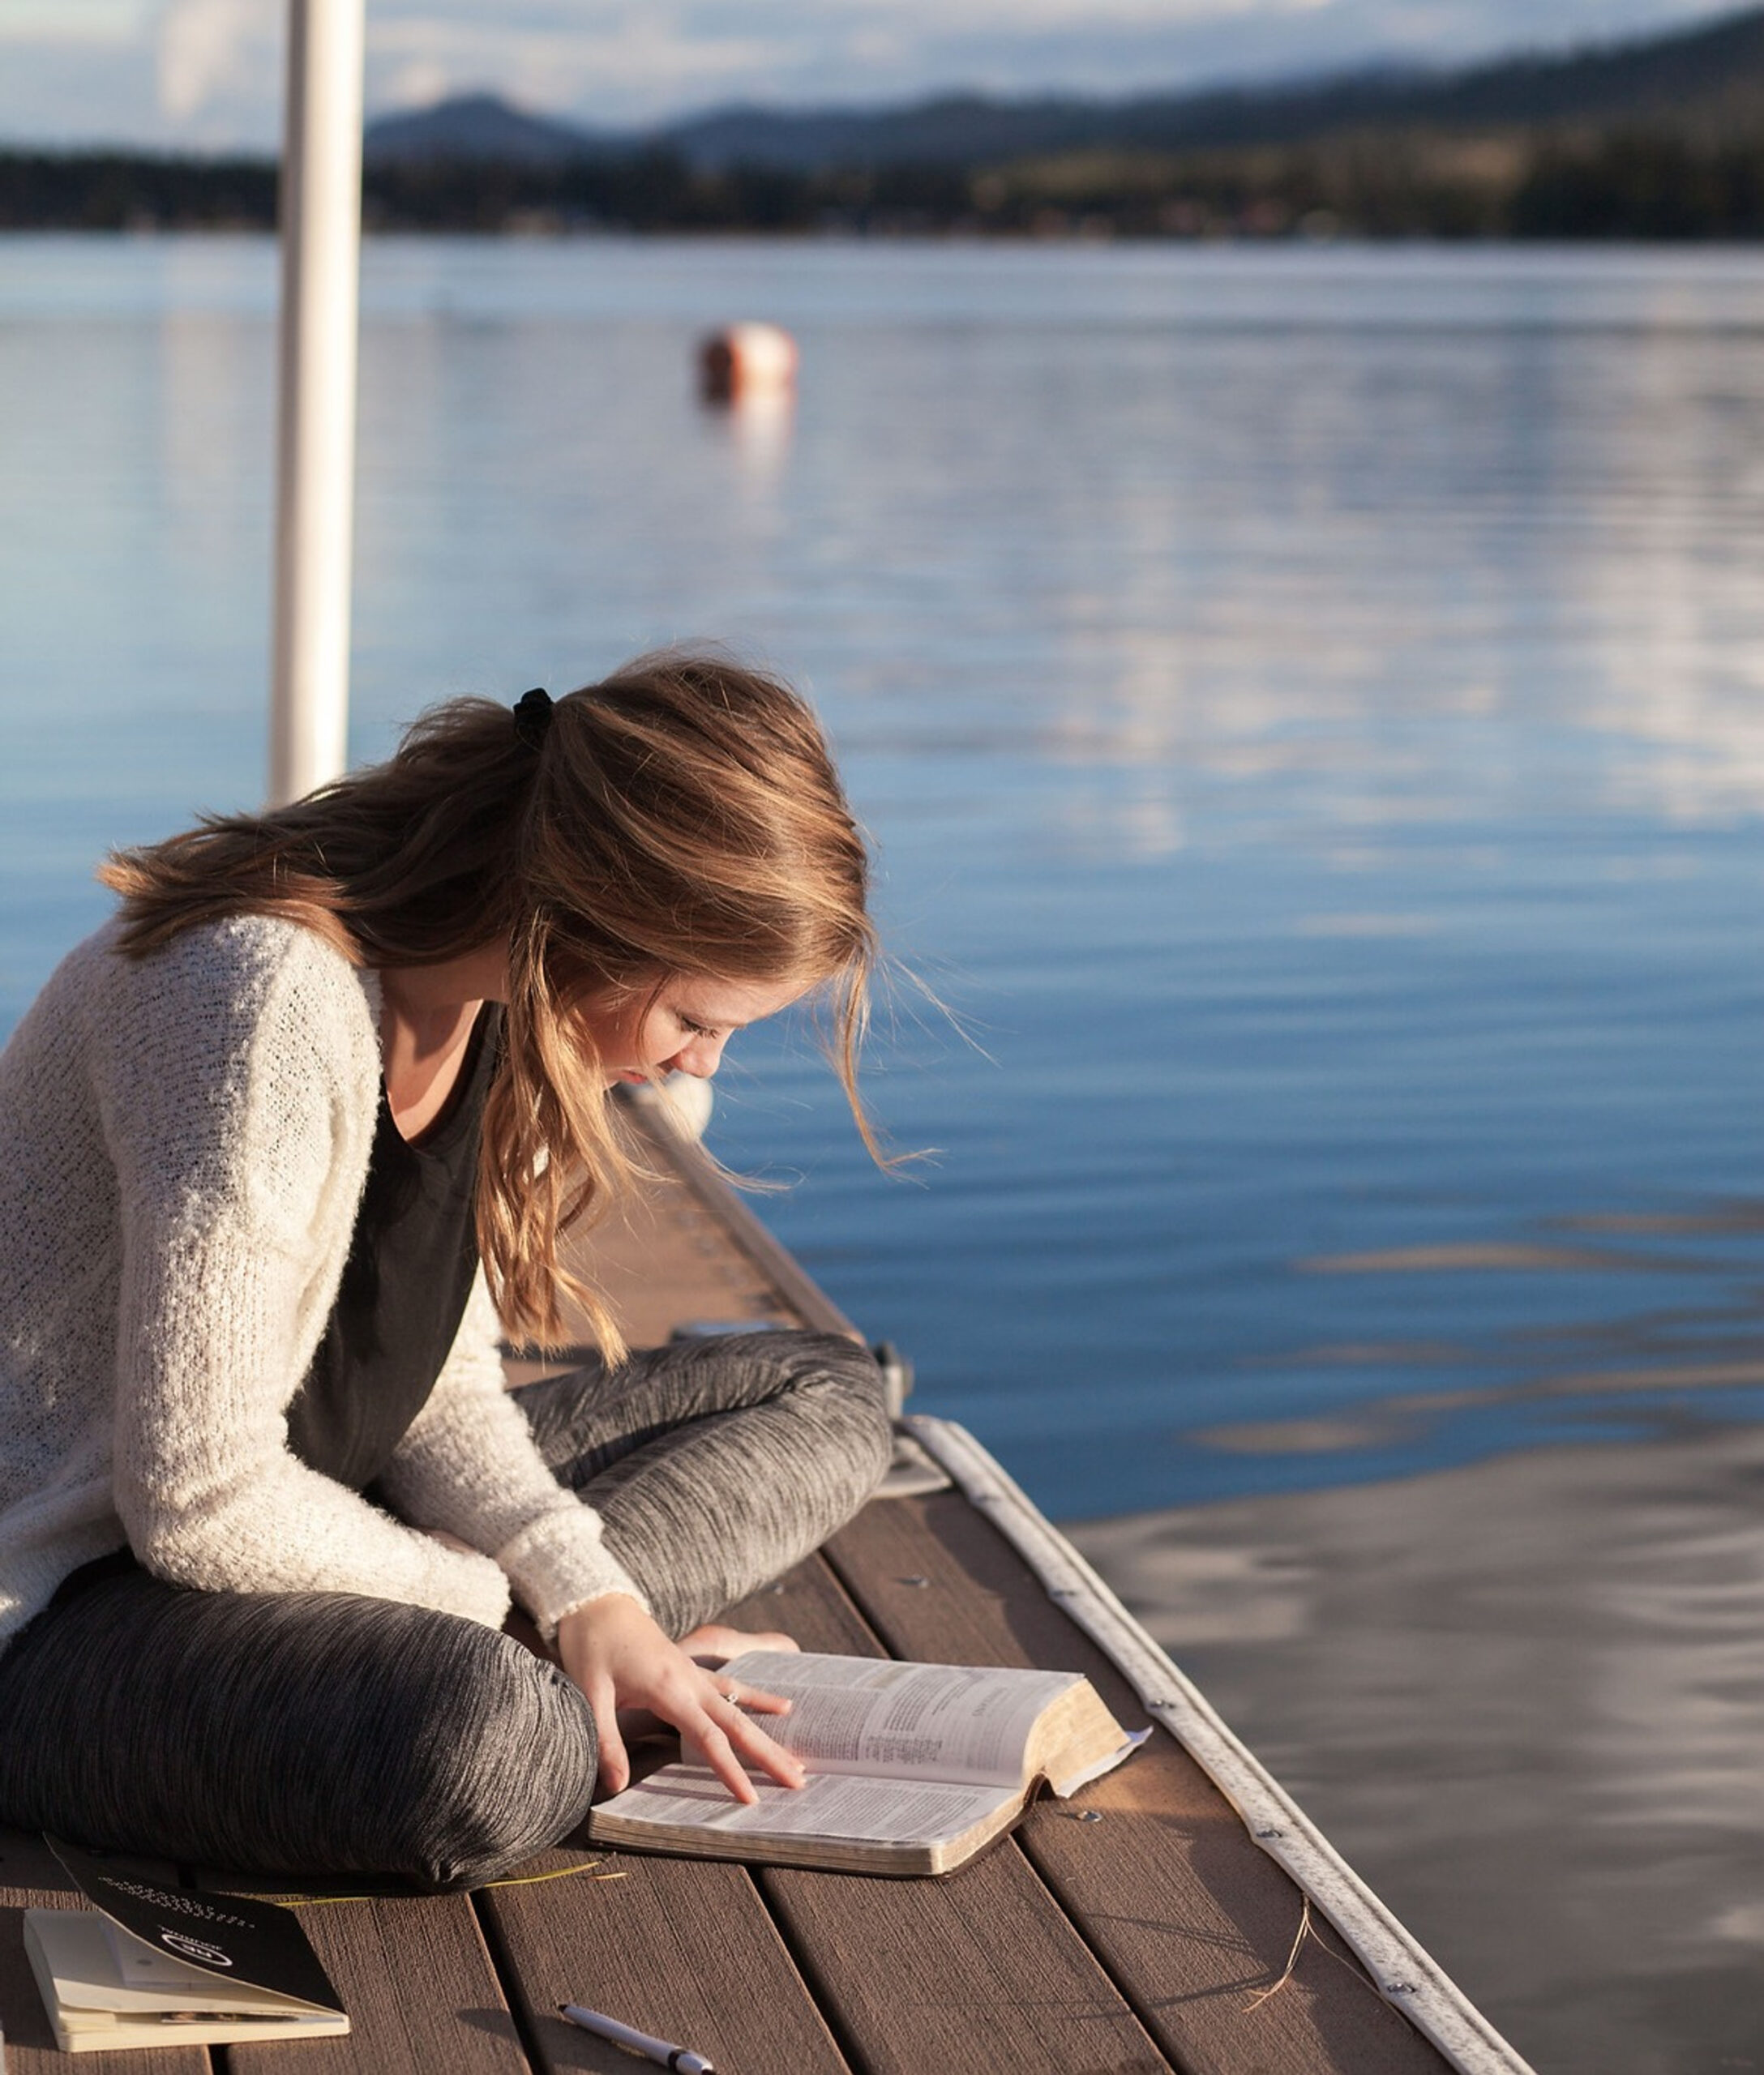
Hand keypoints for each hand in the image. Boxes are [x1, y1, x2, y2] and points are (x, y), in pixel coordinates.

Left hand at [555, 1594, 805, 1803]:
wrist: (597, 1602)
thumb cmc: (591, 1645)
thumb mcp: (590, 1693)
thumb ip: (605, 1741)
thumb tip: (617, 1786)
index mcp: (669, 1688)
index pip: (708, 1737)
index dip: (731, 1770)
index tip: (752, 1799)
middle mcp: (690, 1680)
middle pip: (738, 1724)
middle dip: (769, 1754)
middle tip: (799, 1782)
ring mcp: (694, 1673)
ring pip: (741, 1707)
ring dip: (769, 1733)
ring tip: (798, 1757)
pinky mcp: (690, 1669)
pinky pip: (733, 1688)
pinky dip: (759, 1700)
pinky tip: (782, 1706)